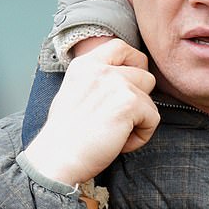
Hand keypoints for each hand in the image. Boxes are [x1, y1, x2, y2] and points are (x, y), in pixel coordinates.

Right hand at [24, 39, 159, 185]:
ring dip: (139, 119)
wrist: (56, 160)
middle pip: (144, 74)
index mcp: (85, 64)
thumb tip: (127, 78)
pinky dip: (141, 135)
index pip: (121, 47)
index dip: (134, 64)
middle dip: (139, 100)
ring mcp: (116, 84)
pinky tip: (119, 143)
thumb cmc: (65, 136)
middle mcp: (101, 69)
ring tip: (116, 133)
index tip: (130, 86)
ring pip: (150, 98)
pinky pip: (153, 118)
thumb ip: (97, 80)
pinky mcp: (128, 103)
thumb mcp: (74, 92)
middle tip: (119, 120)